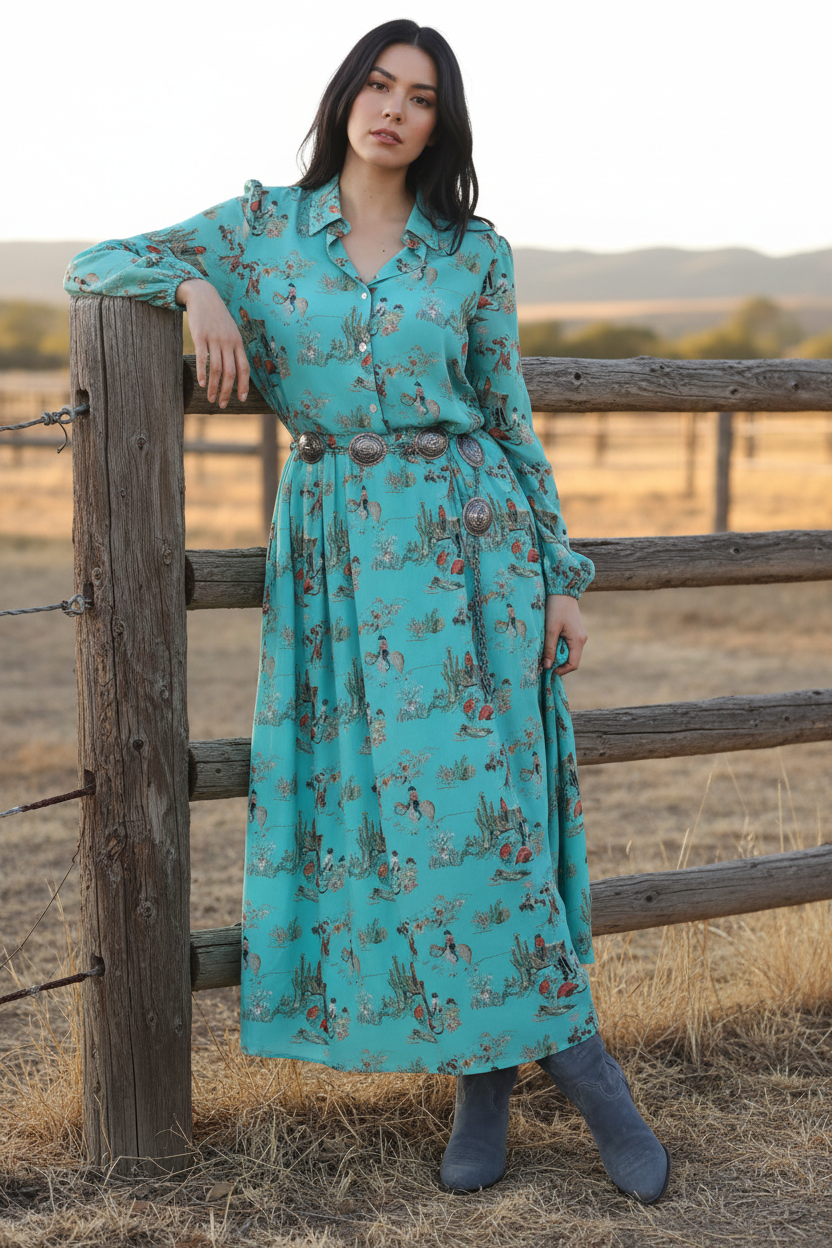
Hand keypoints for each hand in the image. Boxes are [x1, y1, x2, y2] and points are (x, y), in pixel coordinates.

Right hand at [176, 279, 249, 407]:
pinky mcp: (200, 336)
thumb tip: (236, 370)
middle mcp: (228, 342)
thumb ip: (234, 349)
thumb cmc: (218, 317)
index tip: (242, 399)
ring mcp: (214, 339)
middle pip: (230, 373)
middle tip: (223, 405)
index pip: (244, 368)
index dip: (244, 385)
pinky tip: (201, 384)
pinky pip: (202, 358)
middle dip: (227, 392)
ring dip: (214, 387)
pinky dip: (202, 373)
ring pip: (216, 369)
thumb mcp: (231, 331)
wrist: (204, 296)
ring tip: (211, 399)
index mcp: (238, 343)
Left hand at [543, 594, 587, 674]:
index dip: (562, 670)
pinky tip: (550, 640)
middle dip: (558, 662)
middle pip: (571, 659)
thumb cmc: (556, 608)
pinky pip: (568, 644)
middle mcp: (582, 639)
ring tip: (546, 648)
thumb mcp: (550, 629)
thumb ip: (549, 649)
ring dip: (557, 653)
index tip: (548, 669)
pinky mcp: (575, 631)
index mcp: (578, 640)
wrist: (562, 591)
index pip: (573, 664)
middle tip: (544, 659)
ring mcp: (579, 635)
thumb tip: (547, 667)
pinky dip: (559, 646)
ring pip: (569, 652)